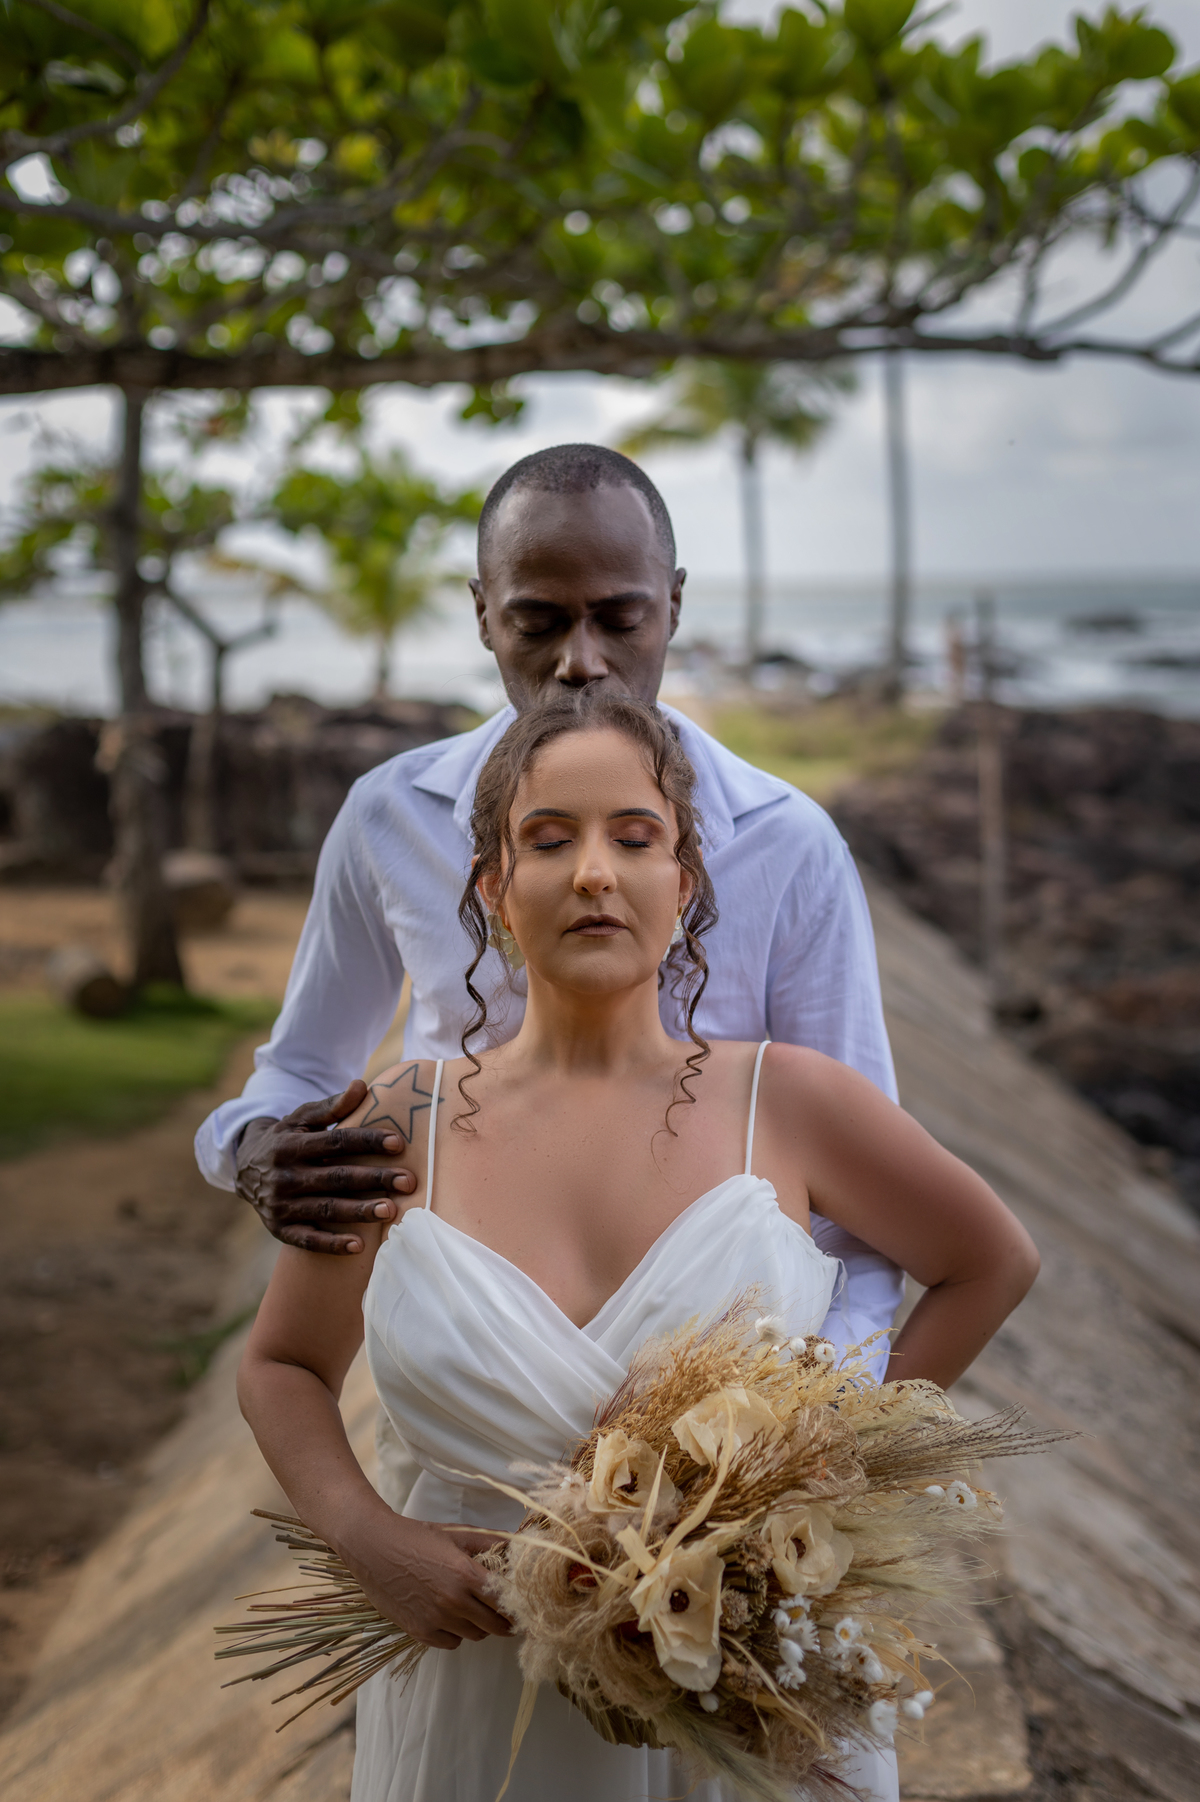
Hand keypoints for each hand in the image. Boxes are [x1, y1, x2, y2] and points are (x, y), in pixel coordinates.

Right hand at [235, 1082, 416, 1253]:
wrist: (244, 1169)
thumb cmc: (286, 1139)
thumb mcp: (301, 1119)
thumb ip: (331, 1106)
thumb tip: (361, 1086)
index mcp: (292, 1145)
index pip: (336, 1143)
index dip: (367, 1141)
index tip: (398, 1143)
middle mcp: (285, 1176)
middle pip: (336, 1178)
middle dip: (374, 1179)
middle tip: (408, 1181)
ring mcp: (281, 1205)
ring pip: (326, 1209)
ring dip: (359, 1211)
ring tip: (391, 1210)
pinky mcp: (279, 1229)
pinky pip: (307, 1240)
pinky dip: (331, 1245)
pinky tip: (358, 1246)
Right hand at [343, 1513, 511, 1650]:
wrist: (374, 1546)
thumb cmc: (417, 1536)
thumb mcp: (456, 1533)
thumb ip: (490, 1540)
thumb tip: (519, 1544)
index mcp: (466, 1573)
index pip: (505, 1600)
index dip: (516, 1605)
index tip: (522, 1606)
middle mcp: (453, 1600)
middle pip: (494, 1624)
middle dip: (504, 1621)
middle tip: (507, 1617)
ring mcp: (435, 1619)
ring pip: (474, 1635)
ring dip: (479, 1626)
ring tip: (475, 1612)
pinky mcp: (419, 1631)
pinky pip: (450, 1643)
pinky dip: (455, 1634)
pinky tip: (451, 1619)